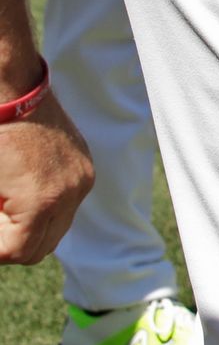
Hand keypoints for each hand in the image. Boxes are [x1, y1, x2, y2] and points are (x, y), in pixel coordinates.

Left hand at [0, 93, 94, 264]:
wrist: (13, 93)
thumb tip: (2, 240)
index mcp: (41, 201)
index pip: (19, 252)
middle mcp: (71, 193)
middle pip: (42, 247)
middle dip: (12, 243)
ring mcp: (82, 178)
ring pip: (58, 226)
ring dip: (30, 227)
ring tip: (6, 208)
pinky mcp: (85, 166)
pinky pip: (68, 202)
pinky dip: (45, 207)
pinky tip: (22, 190)